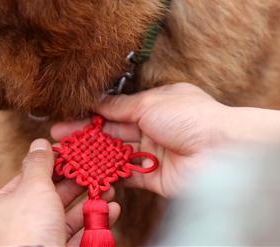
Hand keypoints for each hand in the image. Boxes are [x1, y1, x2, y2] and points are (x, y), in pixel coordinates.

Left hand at [0, 138, 120, 246]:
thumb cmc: (29, 232)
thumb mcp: (34, 188)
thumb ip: (39, 164)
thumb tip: (40, 143)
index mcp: (2, 207)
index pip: (28, 178)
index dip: (51, 164)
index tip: (72, 153)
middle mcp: (19, 225)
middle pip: (51, 197)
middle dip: (77, 183)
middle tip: (96, 169)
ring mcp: (39, 242)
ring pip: (68, 217)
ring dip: (91, 201)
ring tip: (109, 188)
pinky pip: (79, 236)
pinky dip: (96, 223)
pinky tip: (111, 210)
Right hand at [51, 83, 230, 198]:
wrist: (221, 150)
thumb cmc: (192, 117)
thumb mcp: (151, 103)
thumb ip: (122, 106)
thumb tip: (99, 102)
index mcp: (157, 104)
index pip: (118, 108)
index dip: (93, 113)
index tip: (68, 116)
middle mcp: (155, 127)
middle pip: (114, 132)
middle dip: (86, 134)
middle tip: (57, 137)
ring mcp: (154, 153)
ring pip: (117, 154)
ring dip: (92, 154)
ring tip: (66, 155)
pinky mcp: (155, 178)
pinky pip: (127, 175)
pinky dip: (109, 174)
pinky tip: (87, 172)